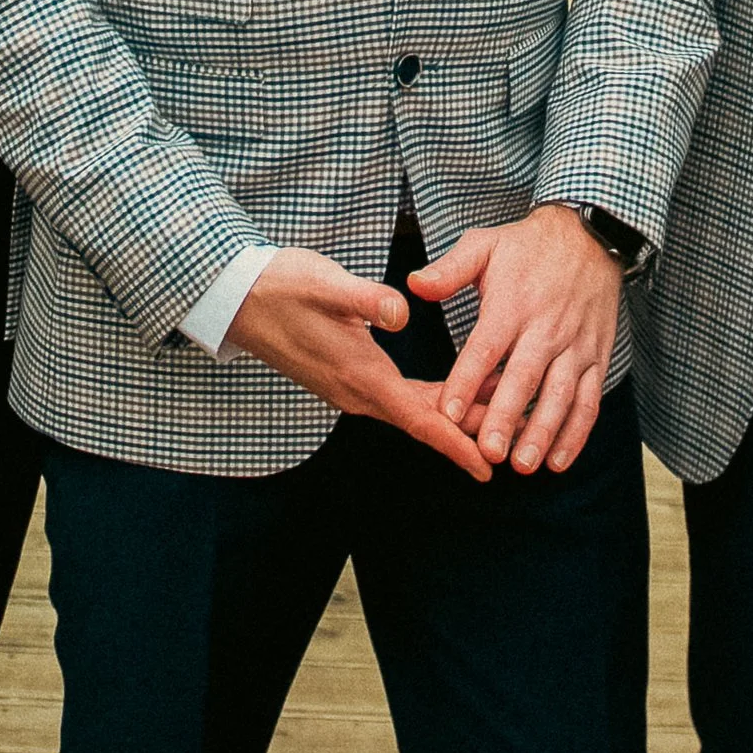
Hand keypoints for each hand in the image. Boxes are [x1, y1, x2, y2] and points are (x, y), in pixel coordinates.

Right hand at [227, 250, 493, 480]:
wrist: (236, 296)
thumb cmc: (281, 287)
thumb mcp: (326, 285)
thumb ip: (367, 299)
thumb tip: (402, 313)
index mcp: (360, 374)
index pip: (418, 419)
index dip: (454, 444)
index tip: (486, 468)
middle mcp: (356, 390)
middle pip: (424, 420)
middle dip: (470, 431)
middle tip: (517, 436)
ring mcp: (349, 387)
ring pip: (413, 410)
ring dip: (454, 417)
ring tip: (500, 412)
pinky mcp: (345, 376)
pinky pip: (398, 400)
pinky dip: (432, 402)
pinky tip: (454, 393)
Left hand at [409, 203, 621, 476]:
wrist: (589, 236)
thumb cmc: (527, 247)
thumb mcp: (484, 245)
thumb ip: (448, 269)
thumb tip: (413, 285)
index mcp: (512, 305)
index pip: (485, 348)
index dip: (466, 380)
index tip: (446, 412)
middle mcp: (545, 329)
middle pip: (524, 378)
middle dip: (506, 417)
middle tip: (488, 452)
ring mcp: (575, 346)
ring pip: (561, 395)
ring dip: (544, 432)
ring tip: (524, 465)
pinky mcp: (596, 356)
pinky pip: (590, 399)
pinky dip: (578, 432)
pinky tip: (559, 461)